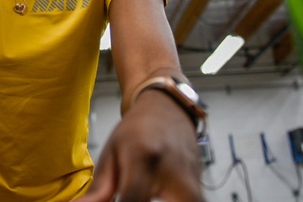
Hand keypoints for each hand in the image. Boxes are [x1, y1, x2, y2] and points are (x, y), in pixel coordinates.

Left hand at [77, 91, 203, 201]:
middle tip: (129, 197)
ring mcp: (194, 184)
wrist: (169, 110)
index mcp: (145, 158)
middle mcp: (175, 173)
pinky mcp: (202, 192)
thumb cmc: (137, 131)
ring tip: (141, 194)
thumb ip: (100, 188)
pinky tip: (153, 197)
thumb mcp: (112, 152)